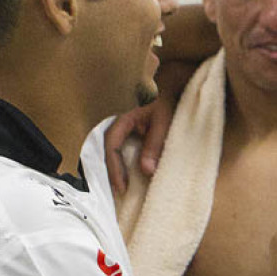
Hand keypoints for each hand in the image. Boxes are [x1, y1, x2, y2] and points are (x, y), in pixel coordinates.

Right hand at [106, 60, 193, 193]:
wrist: (172, 82)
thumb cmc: (167, 99)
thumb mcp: (163, 121)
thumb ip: (154, 144)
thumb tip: (146, 171)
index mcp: (122, 117)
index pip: (111, 145)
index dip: (114, 168)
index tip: (122, 187)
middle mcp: (116, 121)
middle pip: (105, 150)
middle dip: (109, 172)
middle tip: (117, 193)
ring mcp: (121, 125)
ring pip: (110, 149)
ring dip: (113, 168)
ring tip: (119, 187)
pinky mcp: (128, 129)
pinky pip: (119, 147)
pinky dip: (121, 162)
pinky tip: (126, 175)